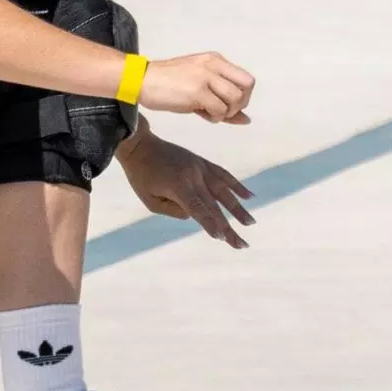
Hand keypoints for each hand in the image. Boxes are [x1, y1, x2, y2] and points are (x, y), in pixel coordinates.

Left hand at [118, 134, 256, 248]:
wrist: (141, 145)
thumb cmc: (141, 177)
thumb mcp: (150, 201)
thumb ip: (174, 211)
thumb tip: (197, 215)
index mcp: (178, 186)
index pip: (198, 209)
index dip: (210, 224)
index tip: (222, 238)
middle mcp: (193, 176)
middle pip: (214, 205)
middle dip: (228, 226)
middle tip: (242, 244)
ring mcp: (200, 167)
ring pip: (224, 190)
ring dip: (238, 208)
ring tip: (250, 223)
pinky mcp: (202, 162)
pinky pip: (223, 174)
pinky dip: (237, 185)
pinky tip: (249, 196)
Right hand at [136, 52, 254, 123]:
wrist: (141, 80)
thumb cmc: (168, 84)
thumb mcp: (198, 85)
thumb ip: (222, 98)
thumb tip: (246, 120)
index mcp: (215, 60)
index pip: (247, 79)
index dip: (243, 97)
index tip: (228, 105)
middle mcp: (214, 65)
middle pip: (247, 88)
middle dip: (239, 105)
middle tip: (222, 111)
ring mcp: (206, 77)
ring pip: (235, 99)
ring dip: (226, 112)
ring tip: (209, 112)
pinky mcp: (197, 91)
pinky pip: (219, 110)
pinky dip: (214, 117)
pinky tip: (201, 113)